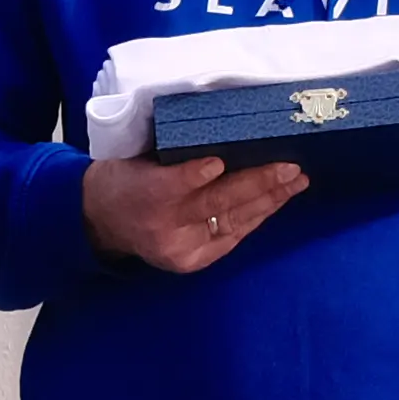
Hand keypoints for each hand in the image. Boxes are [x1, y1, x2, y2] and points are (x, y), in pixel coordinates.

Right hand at [84, 148, 308, 274]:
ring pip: (232, 221)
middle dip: (257, 184)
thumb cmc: (128, 178)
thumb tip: (229, 136)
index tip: (218, 161)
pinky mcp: (191, 262)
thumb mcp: (139, 158)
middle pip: (215, 202)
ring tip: (297, 182)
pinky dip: (256, 217)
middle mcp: (163, 224)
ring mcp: (179, 248)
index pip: (174, 183)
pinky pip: (232, 237)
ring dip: (270, 201)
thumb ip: (178, 152)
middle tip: (290, 167)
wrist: (101, 220)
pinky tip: (278, 200)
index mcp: (144, 191)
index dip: (197, 174)